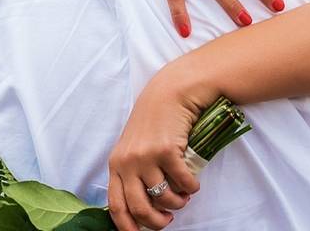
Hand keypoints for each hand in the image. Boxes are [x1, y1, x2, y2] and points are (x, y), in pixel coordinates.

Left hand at [107, 69, 207, 230]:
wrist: (171, 91)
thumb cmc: (154, 120)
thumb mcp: (134, 145)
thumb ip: (132, 170)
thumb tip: (142, 204)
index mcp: (116, 163)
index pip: (115, 205)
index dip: (127, 226)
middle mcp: (128, 162)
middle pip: (139, 207)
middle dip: (156, 221)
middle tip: (168, 220)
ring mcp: (146, 156)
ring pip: (162, 196)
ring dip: (177, 203)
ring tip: (183, 198)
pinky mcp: (166, 150)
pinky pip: (181, 181)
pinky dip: (190, 187)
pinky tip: (194, 184)